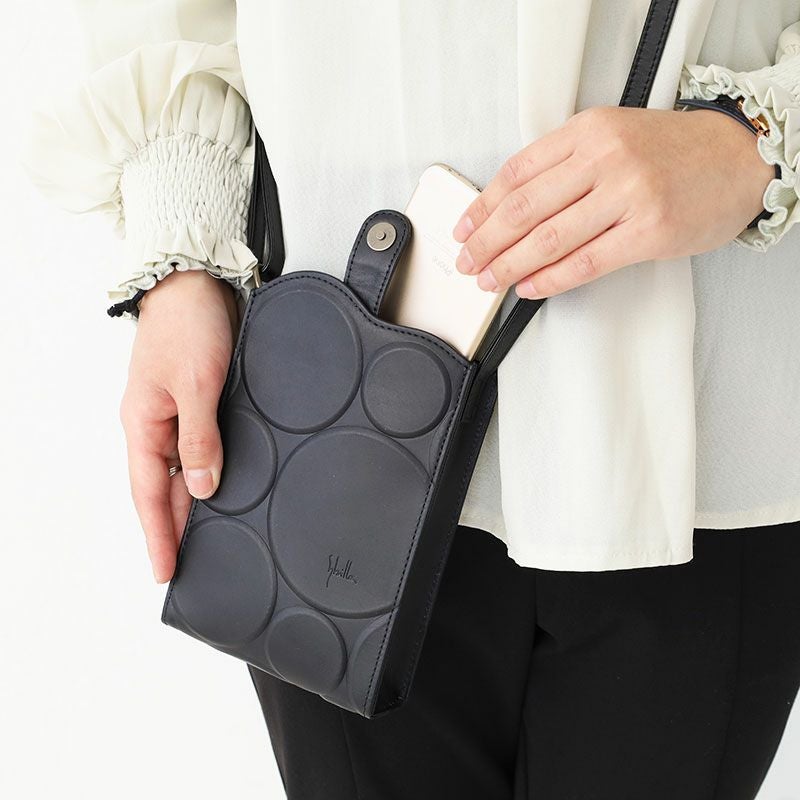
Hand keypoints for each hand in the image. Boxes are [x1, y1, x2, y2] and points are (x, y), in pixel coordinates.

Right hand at [119, 269, 239, 582]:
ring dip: (193, 504)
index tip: (166, 571)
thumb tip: (201, 485)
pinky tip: (222, 489)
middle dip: (176, 528)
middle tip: (191, 567)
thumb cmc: (188, 325)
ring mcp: (177, 415)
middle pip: (163, 489)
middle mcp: (156, 425)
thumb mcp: (196, 384)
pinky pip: (199, 450)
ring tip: (209, 540)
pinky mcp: (199, 404)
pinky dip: (207, 474)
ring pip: (182, 472)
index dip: (158, 534)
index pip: (148, 494)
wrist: (199, 284)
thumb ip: (200, 436)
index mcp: (143, 424)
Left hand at [452, 106, 775, 298]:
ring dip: (510, 264)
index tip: (464, 228)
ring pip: (550, 238)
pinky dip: (550, 279)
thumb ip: (565, 163)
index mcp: (589, 130)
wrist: (738, 158)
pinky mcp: (649, 232)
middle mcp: (606, 158)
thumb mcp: (613, 136)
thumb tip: (511, 207)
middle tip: (467, 261)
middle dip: (486, 241)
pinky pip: (585, 262)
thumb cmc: (671, 152)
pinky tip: (529, 287)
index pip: (517, 172)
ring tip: (489, 280)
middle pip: (525, 207)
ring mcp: (629, 195)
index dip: (482, 206)